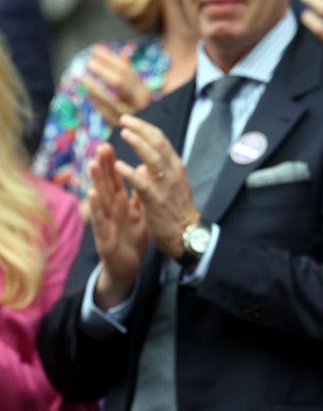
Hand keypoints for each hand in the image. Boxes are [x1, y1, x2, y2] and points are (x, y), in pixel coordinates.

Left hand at [81, 45, 153, 126]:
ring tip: (81, 77)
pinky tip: (87, 94)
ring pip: (110, 99)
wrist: (147, 134)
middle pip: (119, 83)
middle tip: (88, 62)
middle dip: (103, 70)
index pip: (127, 71)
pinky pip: (105, 113)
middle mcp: (140, 103)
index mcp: (145, 92)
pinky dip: (95, 102)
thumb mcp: (139, 90)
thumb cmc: (139, 106)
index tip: (95, 49)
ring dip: (94, 87)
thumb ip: (128, 74)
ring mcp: (130, 117)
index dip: (110, 59)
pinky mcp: (120, 127)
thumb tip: (115, 54)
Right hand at [89, 144, 147, 307]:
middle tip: (101, 146)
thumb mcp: (140, 213)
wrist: (128, 268)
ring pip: (101, 199)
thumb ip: (140, 192)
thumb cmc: (132, 238)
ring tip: (91, 163)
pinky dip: (96, 207)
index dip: (114, 162)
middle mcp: (112, 210)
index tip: (112, 143)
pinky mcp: (105, 237)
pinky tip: (92, 194)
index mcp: (122, 203)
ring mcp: (107, 222)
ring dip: (96, 181)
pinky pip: (100, 220)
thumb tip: (143, 169)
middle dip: (104, 165)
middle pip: (107, 184)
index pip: (117, 179)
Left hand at [113, 114, 199, 257]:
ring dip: (138, 144)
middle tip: (124, 120)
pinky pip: (142, 183)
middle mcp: (173, 172)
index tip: (130, 121)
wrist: (186, 234)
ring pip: (153, 158)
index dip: (145, 128)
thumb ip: (158, 174)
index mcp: (175, 167)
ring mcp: (166, 185)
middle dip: (140, 129)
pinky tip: (119, 165)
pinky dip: (130, 173)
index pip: (161, 140)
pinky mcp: (156, 200)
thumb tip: (142, 165)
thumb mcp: (171, 187)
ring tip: (124, 133)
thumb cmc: (176, 211)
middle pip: (158, 143)